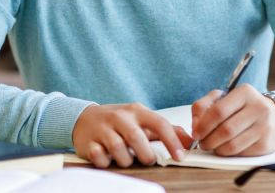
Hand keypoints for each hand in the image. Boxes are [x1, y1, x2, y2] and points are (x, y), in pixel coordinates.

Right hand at [72, 102, 191, 167]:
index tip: (179, 156)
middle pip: (136, 137)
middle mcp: (120, 117)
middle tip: (148, 159)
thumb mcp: (143, 120)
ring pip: (118, 149)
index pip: (159, 123)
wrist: (84, 118)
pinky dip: (106, 162)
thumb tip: (189, 141)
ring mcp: (102, 129)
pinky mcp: (88, 142)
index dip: (171, 141)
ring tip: (126, 158)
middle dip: (146, 154)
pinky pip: (99, 157)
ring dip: (126, 160)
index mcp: (137, 111)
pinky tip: (108, 158)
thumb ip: (167, 130)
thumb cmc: (120, 122)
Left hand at [191, 84, 274, 155]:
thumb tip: (195, 125)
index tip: (196, 133)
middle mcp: (259, 108)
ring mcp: (265, 126)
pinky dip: (230, 154)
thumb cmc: (241, 107)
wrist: (272, 116)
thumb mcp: (223, 98)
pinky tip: (227, 148)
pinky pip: (241, 153)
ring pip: (232, 145)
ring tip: (213, 146)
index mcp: (245, 92)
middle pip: (225, 130)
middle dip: (208, 140)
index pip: (218, 111)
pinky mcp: (267, 143)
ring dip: (217, 149)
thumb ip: (203, 106)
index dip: (203, 125)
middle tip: (202, 143)